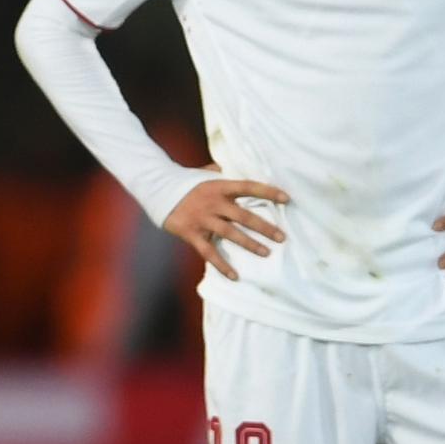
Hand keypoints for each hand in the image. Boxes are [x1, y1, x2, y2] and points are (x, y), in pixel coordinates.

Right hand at [163, 176, 288, 280]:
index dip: (268, 192)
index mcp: (219, 186)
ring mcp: (202, 219)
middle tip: (282, 237)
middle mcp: (213, 202)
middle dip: (264, 227)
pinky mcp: (191, 233)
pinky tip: (235, 276)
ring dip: (249, 244)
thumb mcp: (205, 174)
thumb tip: (237, 168)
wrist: (157, 190)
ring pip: (230, 233)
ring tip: (266, 253)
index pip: (248, 187)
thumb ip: (221, 174)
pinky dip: (221, 265)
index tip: (287, 199)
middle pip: (243, 215)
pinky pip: (208, 252)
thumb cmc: (186, 182)